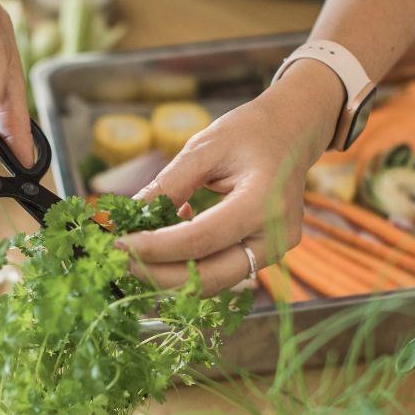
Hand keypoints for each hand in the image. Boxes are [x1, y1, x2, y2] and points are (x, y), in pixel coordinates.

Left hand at [117, 61, 344, 294]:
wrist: (293, 132)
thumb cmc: (251, 132)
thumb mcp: (205, 147)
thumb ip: (169, 184)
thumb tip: (132, 215)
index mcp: (263, 202)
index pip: (201, 240)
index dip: (157, 248)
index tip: (121, 243)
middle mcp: (276, 235)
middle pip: (210, 276)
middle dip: (160, 274)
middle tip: (123, 259)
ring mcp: (276, 250)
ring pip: (215, 282)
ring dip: (172, 275)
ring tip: (141, 251)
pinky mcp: (267, 255)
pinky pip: (222, 272)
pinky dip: (190, 266)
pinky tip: (171, 241)